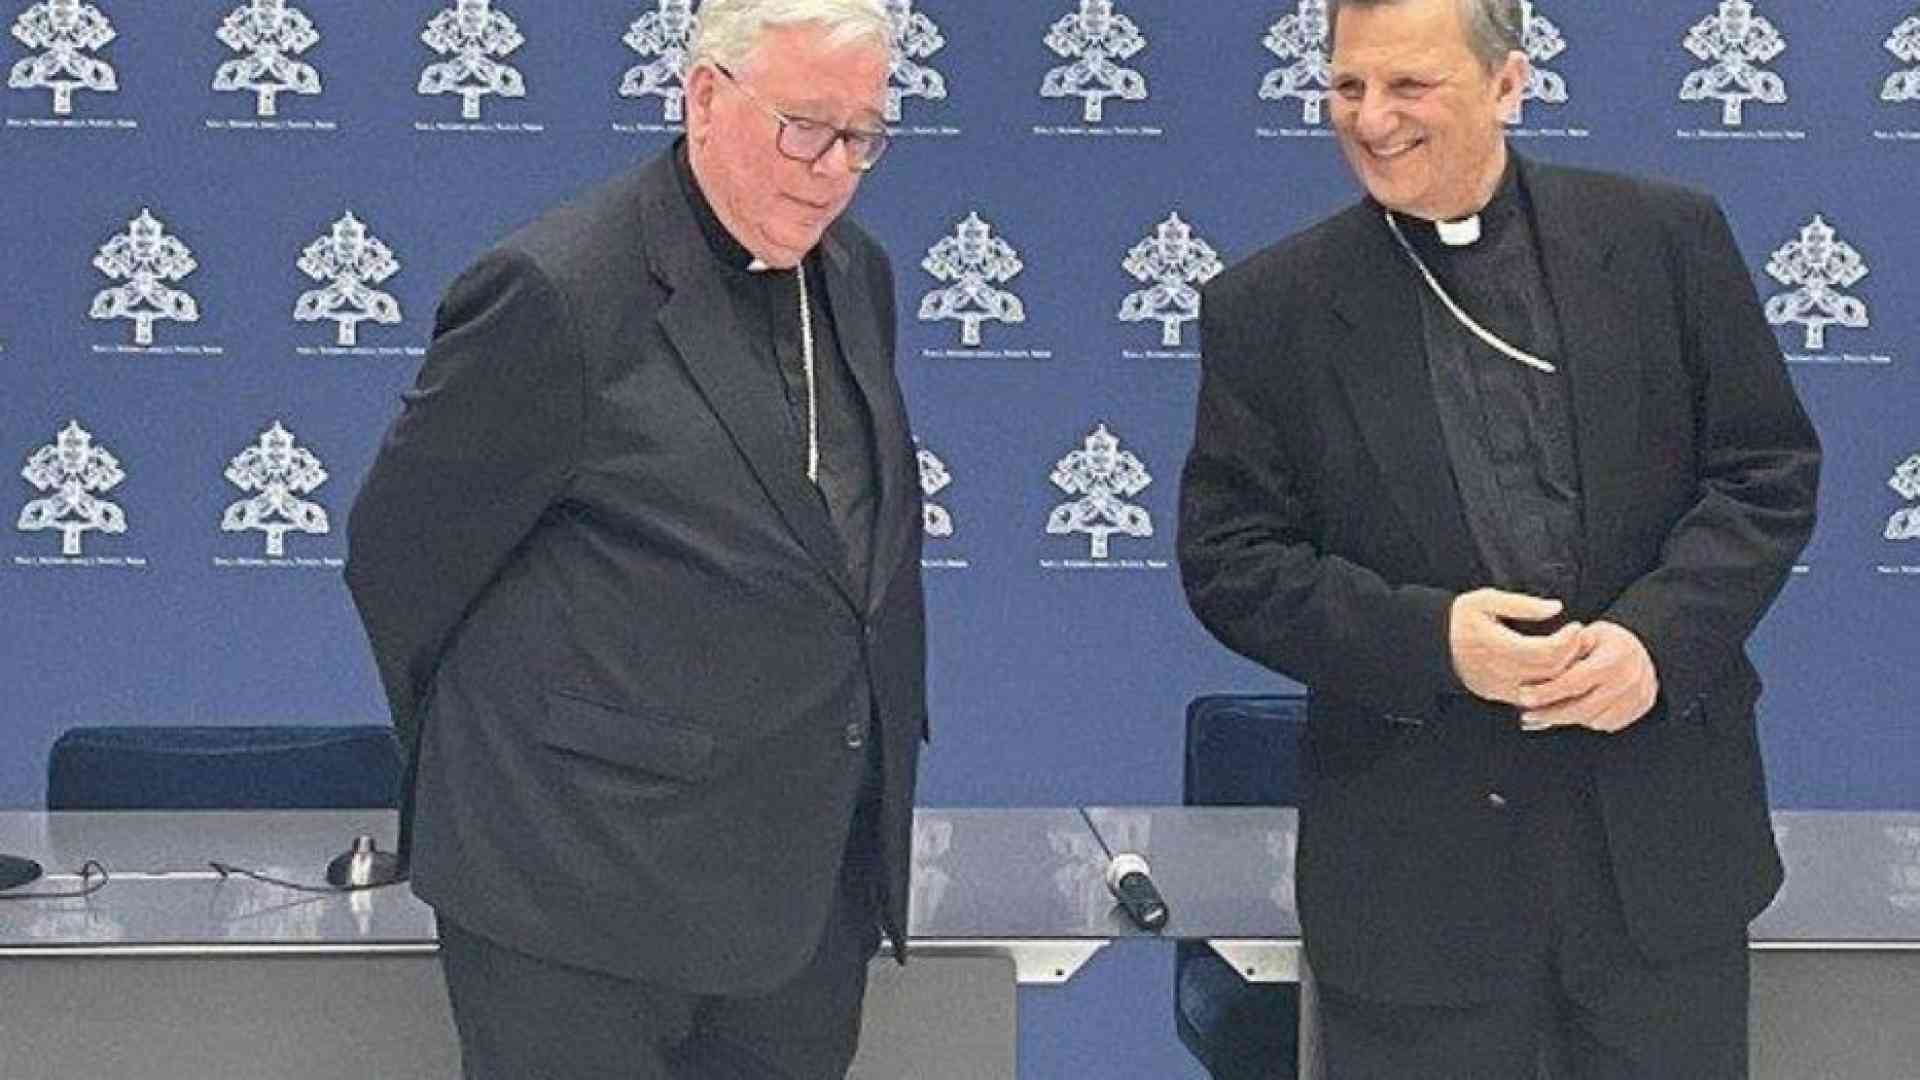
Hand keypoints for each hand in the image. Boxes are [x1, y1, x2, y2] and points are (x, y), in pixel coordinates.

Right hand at [1448, 588, 1584, 707]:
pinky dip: (1548, 685)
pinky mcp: (1498, 695)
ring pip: (1545, 688)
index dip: (1568, 640)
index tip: (1576, 626)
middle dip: (1572, 655)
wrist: (1433, 643)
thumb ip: (1523, 604)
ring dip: (1563, 672)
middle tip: (1580, 638)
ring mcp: (1499, 687)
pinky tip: (1554, 669)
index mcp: (1497, 646)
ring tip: (1571, 653)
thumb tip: (1556, 607)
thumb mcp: (1486, 599)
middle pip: (1550, 671)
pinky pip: (1533, 697)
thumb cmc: (1460, 617)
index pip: (1546, 651)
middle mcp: (1500, 672)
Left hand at [1517, 621, 1658, 733]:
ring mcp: (1638, 696)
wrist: (1645, 645)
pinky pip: (1608, 723)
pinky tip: (1578, 709)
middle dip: (1551, 714)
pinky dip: (1590, 719)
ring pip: (1593, 720)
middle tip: (1527, 716)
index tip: (1523, 697)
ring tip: (1551, 710)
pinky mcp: (1642, 707)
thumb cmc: (1605, 639)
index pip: (1573, 682)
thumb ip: (1563, 651)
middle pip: (1582, 708)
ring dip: (1570, 718)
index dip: (1546, 692)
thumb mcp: (1585, 634)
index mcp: (1612, 659)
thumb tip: (1534, 669)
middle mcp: (1628, 680)